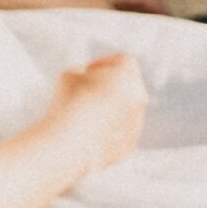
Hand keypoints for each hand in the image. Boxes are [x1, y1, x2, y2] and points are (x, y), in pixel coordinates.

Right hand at [49, 52, 149, 173]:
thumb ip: (83, 72)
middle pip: (128, 86)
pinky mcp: (128, 146)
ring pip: (125, 112)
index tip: (89, 72)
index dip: (105, 63)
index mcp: (127, 76)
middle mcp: (138, 99)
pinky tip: (85, 134)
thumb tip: (86, 79)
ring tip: (81, 116)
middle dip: (110, 87)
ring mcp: (136, 124)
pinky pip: (120, 134)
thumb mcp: (69, 74)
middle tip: (86, 93)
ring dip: (108, 110)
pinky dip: (107, 132)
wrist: (70, 144)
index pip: (124, 61)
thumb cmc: (68, 105)